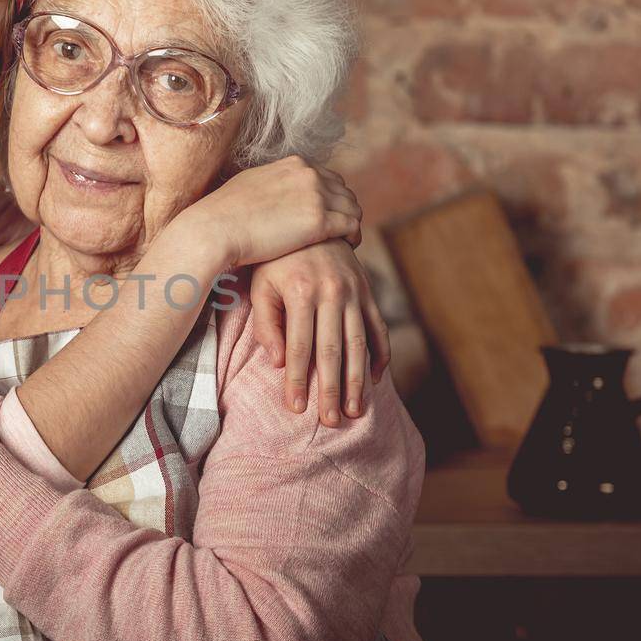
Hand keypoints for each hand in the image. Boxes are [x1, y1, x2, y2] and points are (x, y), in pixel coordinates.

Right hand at [181, 155, 361, 270]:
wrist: (216, 229)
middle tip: (339, 231)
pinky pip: (352, 225)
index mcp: (293, 164)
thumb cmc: (224, 214)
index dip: (330, 198)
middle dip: (343, 210)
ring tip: (344, 241)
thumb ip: (271, 184)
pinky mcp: (319, 220)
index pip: (327, 177)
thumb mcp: (251, 185)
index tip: (326, 215)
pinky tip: (345, 248)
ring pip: (353, 207)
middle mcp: (308, 174)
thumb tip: (271, 193)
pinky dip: (353, 237)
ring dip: (350, 224)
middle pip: (344, 191)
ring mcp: (315, 195)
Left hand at [247, 239, 391, 427]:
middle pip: (332, 351)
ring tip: (354, 411)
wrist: (308, 219)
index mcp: (300, 291)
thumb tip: (278, 363)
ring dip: (357, 380)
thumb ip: (266, 323)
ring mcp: (354, 291)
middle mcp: (332, 292)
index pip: (298, 346)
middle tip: (330, 421)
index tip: (295, 408)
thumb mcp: (260, 285)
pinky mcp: (367, 291)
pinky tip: (374, 380)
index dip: (297, 379)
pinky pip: (378, 328)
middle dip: (331, 389)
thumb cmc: (275, 259)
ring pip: (358, 344)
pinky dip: (380, 355)